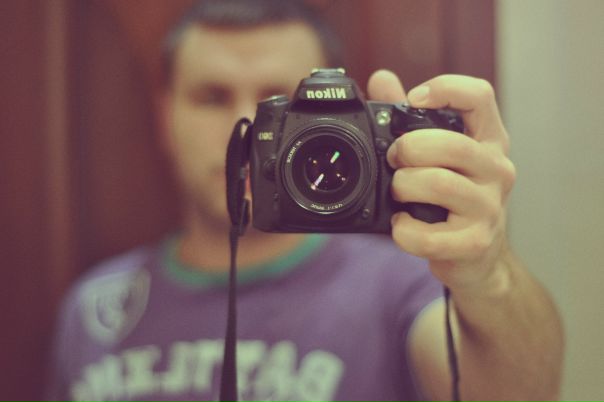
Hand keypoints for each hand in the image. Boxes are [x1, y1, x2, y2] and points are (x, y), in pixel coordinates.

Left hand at [367, 70, 515, 292]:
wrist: (477, 257)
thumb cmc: (453, 198)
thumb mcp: (439, 155)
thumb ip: (409, 117)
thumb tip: (381, 78)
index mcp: (489, 140)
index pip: (480, 96)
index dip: (445, 89)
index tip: (413, 100)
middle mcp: (497, 169)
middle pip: (451, 144)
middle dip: (409, 149)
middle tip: (393, 159)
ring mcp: (490, 207)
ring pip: (438, 184)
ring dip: (403, 187)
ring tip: (397, 194)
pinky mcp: (475, 242)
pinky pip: (429, 235)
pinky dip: (404, 230)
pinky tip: (403, 225)